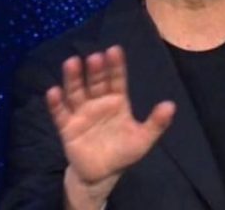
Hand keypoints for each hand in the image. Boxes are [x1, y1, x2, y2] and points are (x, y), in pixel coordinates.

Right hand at [46, 45, 175, 205]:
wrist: (101, 175)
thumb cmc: (123, 152)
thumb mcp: (142, 139)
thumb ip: (156, 123)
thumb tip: (171, 105)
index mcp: (117, 101)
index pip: (117, 80)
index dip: (116, 66)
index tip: (114, 50)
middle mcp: (98, 102)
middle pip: (95, 83)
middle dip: (95, 70)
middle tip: (95, 57)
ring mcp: (81, 113)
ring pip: (76, 92)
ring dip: (73, 78)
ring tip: (72, 63)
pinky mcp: (67, 127)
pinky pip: (60, 113)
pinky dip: (56, 103)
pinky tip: (53, 92)